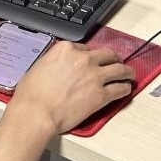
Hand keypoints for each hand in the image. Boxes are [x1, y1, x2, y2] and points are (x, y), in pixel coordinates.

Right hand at [8, 42, 135, 134]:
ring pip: (120, 69)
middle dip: (113, 59)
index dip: (90, 55)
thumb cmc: (31, 94)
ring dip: (126, 71)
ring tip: (129, 75)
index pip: (86, 48)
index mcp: (65, 49)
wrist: (36, 112)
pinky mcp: (102, 95)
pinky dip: (125, 89)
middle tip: (116, 64)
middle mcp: (83, 59)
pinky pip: (120, 89)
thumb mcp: (39, 66)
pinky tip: (125, 90)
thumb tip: (60, 67)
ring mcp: (95, 76)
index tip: (92, 61)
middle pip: (107, 54)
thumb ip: (54, 62)